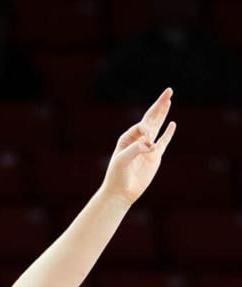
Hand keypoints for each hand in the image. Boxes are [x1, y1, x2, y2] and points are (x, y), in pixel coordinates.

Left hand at [101, 88, 175, 204]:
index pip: (142, 126)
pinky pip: (164, 141)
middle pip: (151, 118)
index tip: (149, 143)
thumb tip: (151, 144)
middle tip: (168, 90)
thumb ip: (135, 149)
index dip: (148, 131)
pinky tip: (172, 123)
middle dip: (159, 105)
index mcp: (127, 138)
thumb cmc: (117, 176)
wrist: (121, 192)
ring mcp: (147, 147)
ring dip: (163, 113)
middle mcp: (137, 140)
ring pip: (158, 126)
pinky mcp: (155, 156)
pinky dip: (168, 133)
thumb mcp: (122, 161)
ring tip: (169, 100)